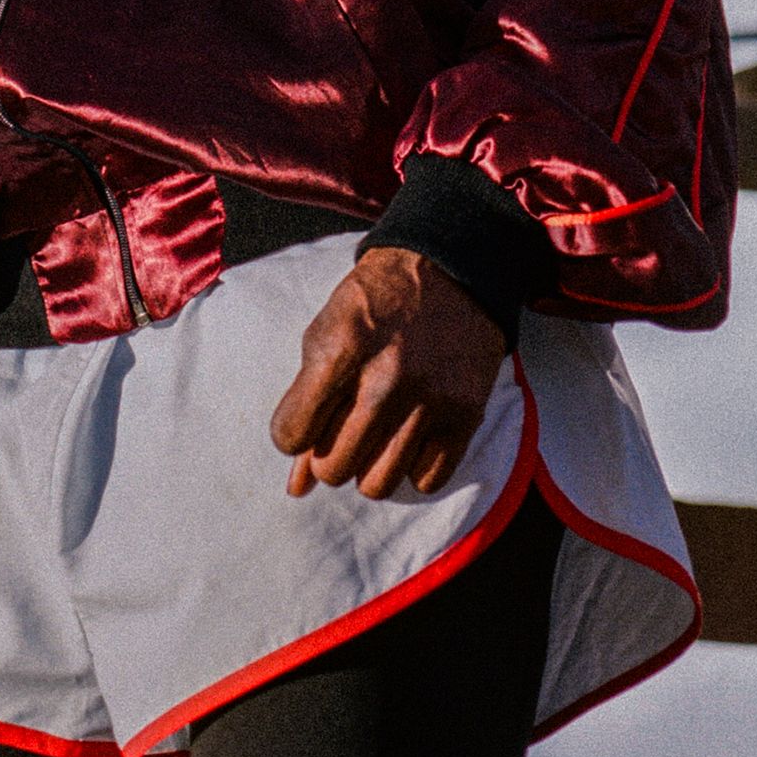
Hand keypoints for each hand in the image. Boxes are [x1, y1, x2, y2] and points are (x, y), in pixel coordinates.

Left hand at [268, 248, 508, 500]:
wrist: (446, 270)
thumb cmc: (374, 304)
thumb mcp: (326, 335)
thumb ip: (305, 405)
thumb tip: (296, 487)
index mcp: (341, 348)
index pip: (290, 434)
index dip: (292, 431)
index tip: (307, 417)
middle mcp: (386, 379)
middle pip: (333, 469)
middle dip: (329, 454)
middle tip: (343, 424)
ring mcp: (429, 400)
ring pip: (377, 484)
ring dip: (369, 465)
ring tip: (376, 433)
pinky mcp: (465, 415)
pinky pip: (426, 480)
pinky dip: (413, 466)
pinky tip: (411, 434)